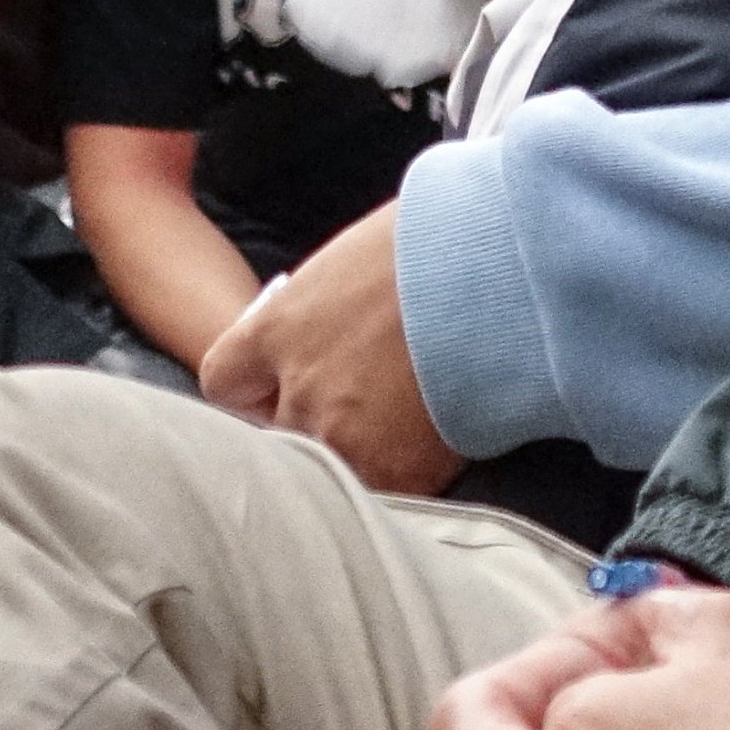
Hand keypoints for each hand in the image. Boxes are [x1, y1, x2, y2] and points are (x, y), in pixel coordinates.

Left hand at [198, 199, 461, 492]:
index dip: (257, 388)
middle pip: (278, 437)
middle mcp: (299, 388)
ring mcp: (344, 434)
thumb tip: (347, 322)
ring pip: (331, 471)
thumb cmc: (442, 236)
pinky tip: (446, 443)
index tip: (289, 382)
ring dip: (363, 457)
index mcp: (280, 326)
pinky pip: (391, 493)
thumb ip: (332, 303)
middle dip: (315, 426)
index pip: (225, 379)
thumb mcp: (362, 255)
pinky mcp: (396, 469)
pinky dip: (416, 477)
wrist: (504, 265)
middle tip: (367, 408)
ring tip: (412, 431)